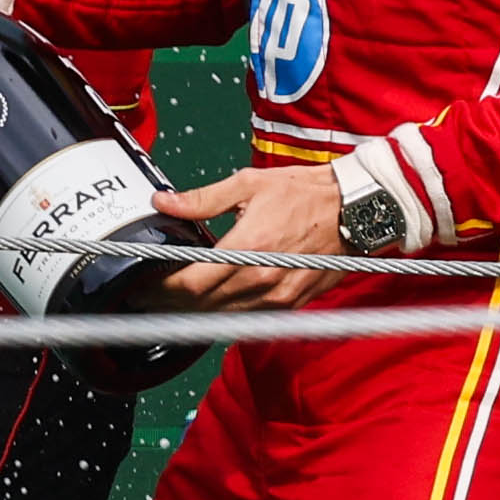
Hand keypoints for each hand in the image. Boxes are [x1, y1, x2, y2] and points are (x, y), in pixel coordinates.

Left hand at [152, 161, 347, 310]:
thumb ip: (202, 199)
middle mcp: (263, 278)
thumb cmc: (307, 194)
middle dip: (170, 302)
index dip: (162, 288)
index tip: (143, 285)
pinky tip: (209, 302)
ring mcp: (279, 294)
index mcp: (248, 247)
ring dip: (194, 310)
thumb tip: (163, 201)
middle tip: (148, 295)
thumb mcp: (249, 184)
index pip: (191, 283)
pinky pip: (249, 315)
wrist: (356, 208)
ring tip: (171, 300)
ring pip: (223, 314)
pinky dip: (225, 311)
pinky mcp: (292, 302)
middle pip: (202, 304)